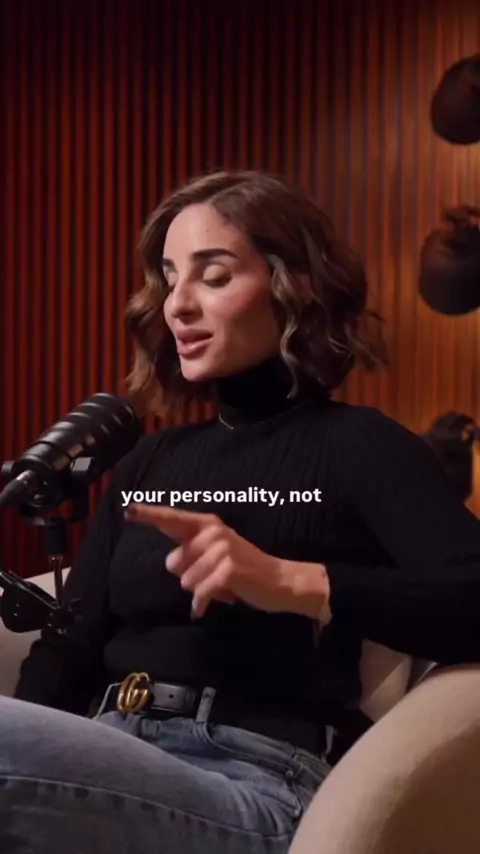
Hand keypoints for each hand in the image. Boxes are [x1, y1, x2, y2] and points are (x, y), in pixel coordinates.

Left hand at [124, 504, 329, 619]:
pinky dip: (203, 603)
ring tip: (223, 585)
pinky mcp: (226, 571)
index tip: (127, 511)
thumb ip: (189, 553)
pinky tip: (214, 603)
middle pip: (174, 563)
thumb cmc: (244, 569)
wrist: (279, 581)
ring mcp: (221, 550)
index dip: (148, 515)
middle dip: (189, 576)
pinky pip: (199, 593)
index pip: (173, 519)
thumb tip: (171, 564)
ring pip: (185, 580)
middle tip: (216, 576)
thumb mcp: (216, 555)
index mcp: (208, 525)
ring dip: (201, 589)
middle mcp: (213, 532)